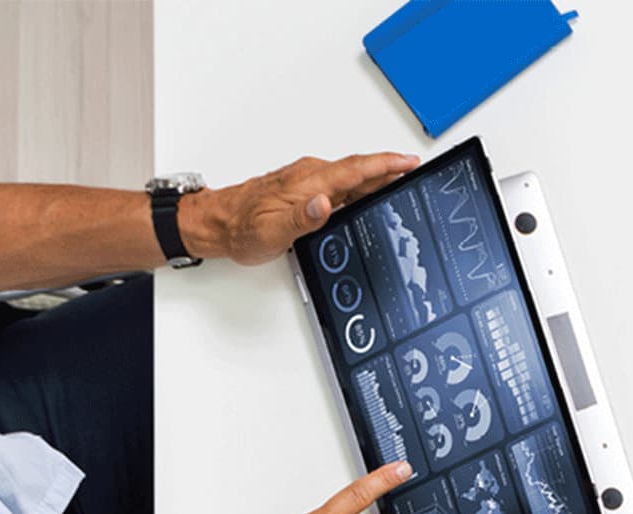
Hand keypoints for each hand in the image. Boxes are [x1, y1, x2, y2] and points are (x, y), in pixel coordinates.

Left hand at [190, 152, 418, 264]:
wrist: (218, 221)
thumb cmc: (241, 229)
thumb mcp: (271, 232)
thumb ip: (301, 218)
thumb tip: (323, 204)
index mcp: (308, 183)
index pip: (355, 169)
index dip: (386, 165)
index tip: (409, 162)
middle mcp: (309, 175)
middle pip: (358, 170)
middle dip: (389, 170)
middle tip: (415, 173)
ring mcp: (307, 179)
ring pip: (350, 175)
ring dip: (375, 178)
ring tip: (399, 184)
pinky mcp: (304, 186)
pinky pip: (339, 181)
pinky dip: (359, 185)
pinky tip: (365, 194)